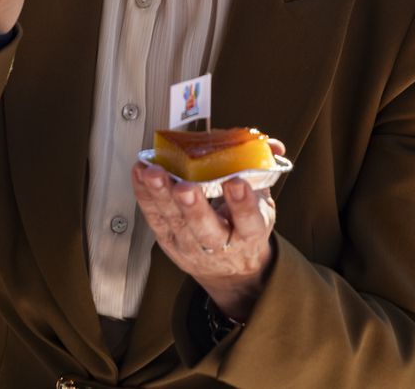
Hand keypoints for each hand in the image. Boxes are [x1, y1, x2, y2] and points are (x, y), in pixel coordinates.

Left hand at [132, 138, 286, 320]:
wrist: (229, 269)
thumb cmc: (243, 227)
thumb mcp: (263, 202)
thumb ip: (265, 170)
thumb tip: (273, 144)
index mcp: (250, 233)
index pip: (248, 221)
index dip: (242, 203)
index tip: (236, 183)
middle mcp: (220, 244)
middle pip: (205, 228)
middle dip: (194, 206)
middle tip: (185, 186)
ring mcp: (190, 244)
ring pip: (174, 221)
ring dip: (161, 196)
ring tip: (153, 173)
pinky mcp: (168, 240)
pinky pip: (154, 217)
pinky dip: (145, 195)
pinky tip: (140, 174)